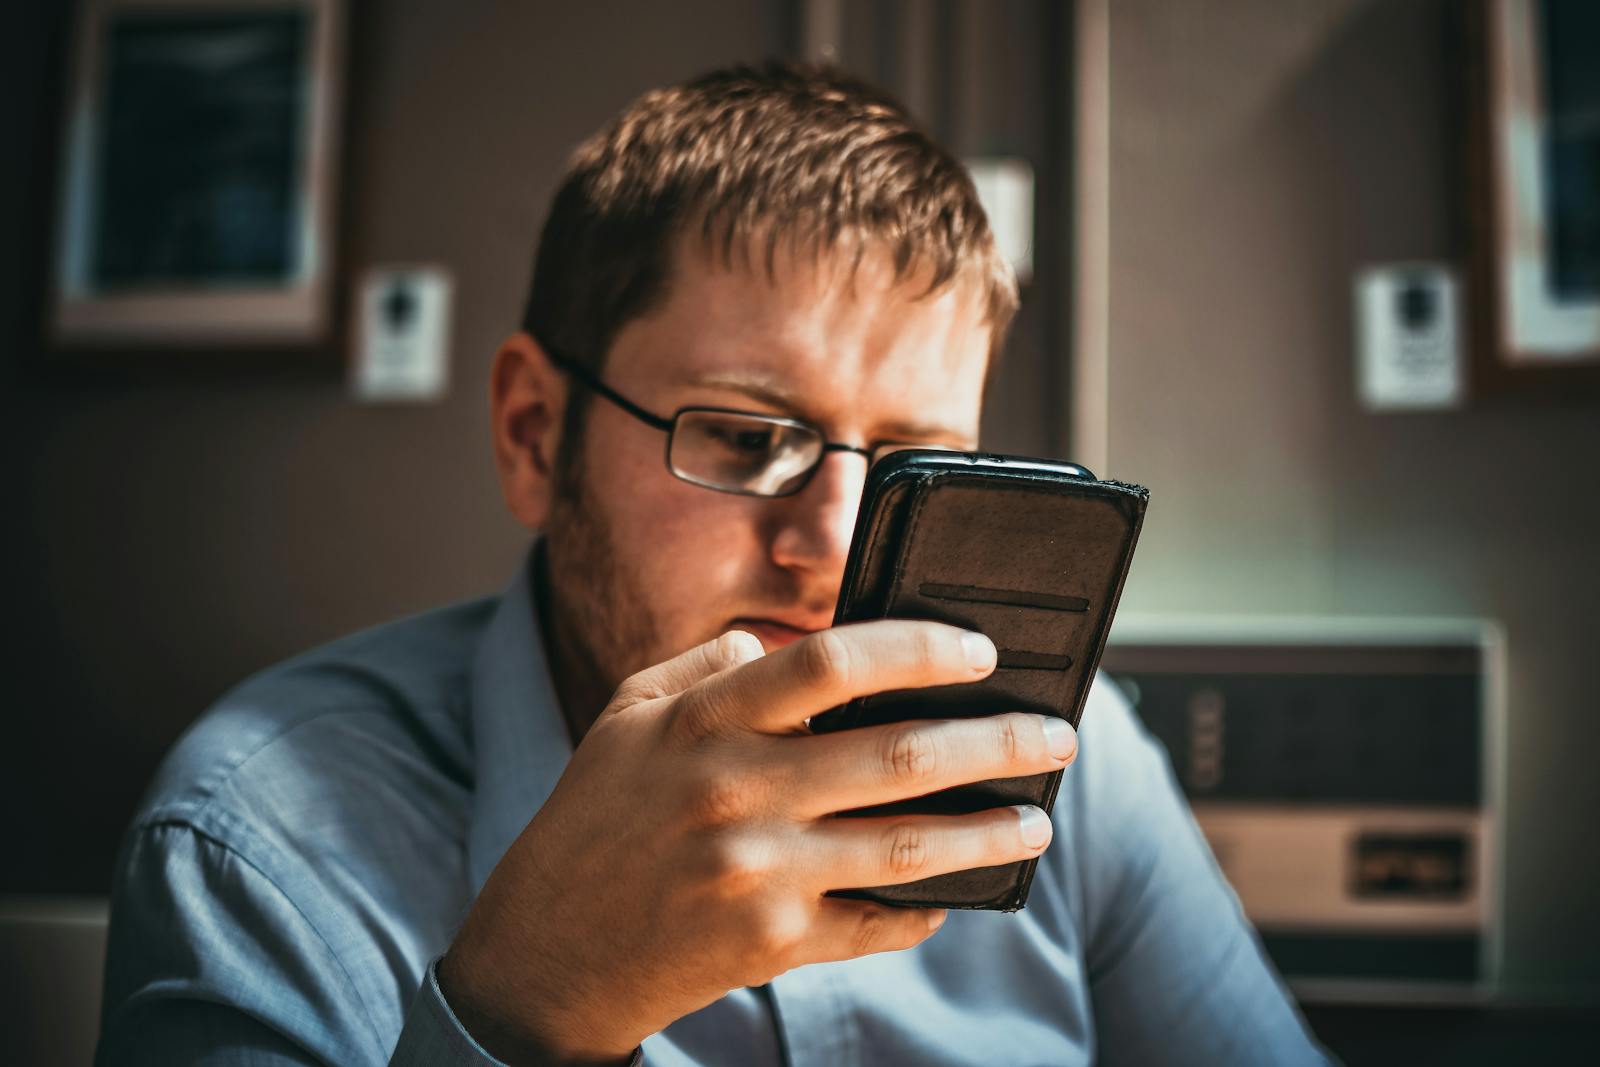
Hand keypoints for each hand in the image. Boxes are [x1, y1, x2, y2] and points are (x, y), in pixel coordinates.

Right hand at [437, 620, 1076, 1063]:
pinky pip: (877, 923)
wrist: (546, 950)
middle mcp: (737, 793)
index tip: (980, 650)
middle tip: (1056, 735)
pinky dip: (926, 910)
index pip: (832, 662)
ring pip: (910, 847)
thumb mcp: (630, 715)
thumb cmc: (595, 816)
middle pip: (900, 755)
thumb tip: (798, 637)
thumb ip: (711, 665)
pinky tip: (957, 895)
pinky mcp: (773, 942)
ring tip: (1036, 818)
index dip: (919, 648)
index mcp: (705, 722)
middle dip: (998, 742)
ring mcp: (759, 874)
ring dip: (990, 832)